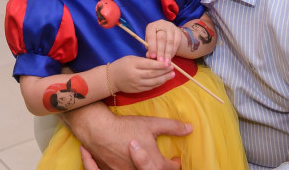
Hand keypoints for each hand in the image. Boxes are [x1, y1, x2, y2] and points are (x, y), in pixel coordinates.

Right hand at [69, 107, 190, 169]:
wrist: (99, 131)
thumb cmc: (127, 128)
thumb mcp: (152, 124)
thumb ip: (172, 127)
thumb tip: (190, 128)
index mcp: (153, 163)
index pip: (169, 168)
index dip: (175, 164)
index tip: (176, 159)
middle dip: (162, 168)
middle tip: (165, 162)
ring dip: (145, 167)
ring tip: (149, 159)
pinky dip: (130, 167)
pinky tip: (129, 160)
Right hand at [110, 55, 174, 93]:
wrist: (111, 78)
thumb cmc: (122, 65)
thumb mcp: (131, 58)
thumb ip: (144, 60)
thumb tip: (159, 61)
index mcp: (133, 65)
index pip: (149, 65)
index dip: (160, 65)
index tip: (169, 63)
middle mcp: (135, 75)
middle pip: (153, 74)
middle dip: (164, 71)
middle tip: (173, 68)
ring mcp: (136, 84)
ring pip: (153, 82)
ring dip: (164, 79)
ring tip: (172, 75)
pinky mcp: (137, 90)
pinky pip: (150, 87)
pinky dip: (158, 84)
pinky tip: (164, 80)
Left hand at [145, 20, 183, 64]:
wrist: (166, 32)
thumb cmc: (154, 39)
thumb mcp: (149, 42)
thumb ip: (149, 49)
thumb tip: (149, 56)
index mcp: (151, 27)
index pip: (151, 36)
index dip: (152, 47)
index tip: (153, 56)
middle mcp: (161, 24)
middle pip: (162, 38)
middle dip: (161, 51)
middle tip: (160, 61)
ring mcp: (171, 27)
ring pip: (170, 41)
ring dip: (168, 53)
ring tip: (166, 62)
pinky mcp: (178, 31)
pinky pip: (176, 42)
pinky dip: (173, 51)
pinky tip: (171, 57)